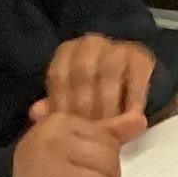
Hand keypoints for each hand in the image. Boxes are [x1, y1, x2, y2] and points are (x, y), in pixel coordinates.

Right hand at [11, 111, 126, 176]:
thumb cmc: (43, 158)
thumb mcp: (68, 135)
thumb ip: (105, 129)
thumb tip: (141, 121)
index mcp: (61, 123)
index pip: (108, 140)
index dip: (107, 154)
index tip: (90, 159)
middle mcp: (58, 145)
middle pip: (110, 163)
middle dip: (108, 175)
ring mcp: (56, 175)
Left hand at [39, 34, 155, 129]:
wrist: (131, 89)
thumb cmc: (96, 101)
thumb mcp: (72, 106)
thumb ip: (54, 109)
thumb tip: (36, 113)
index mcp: (67, 52)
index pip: (59, 75)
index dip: (63, 103)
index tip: (70, 127)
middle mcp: (90, 44)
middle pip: (83, 74)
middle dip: (86, 106)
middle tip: (91, 132)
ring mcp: (116, 48)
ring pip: (109, 74)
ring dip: (109, 104)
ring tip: (110, 128)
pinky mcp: (141, 57)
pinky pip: (136, 77)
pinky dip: (133, 98)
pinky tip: (131, 117)